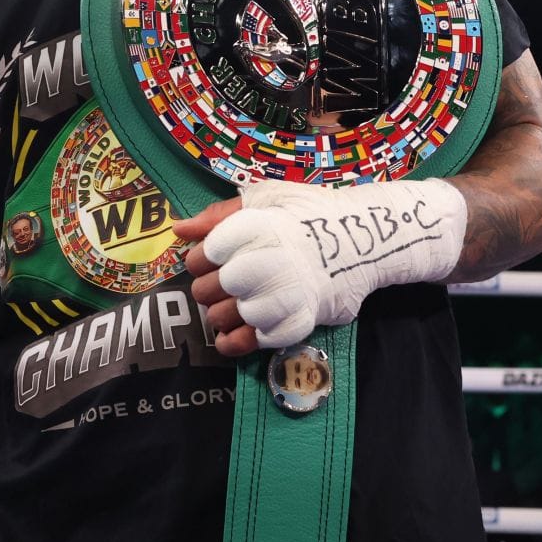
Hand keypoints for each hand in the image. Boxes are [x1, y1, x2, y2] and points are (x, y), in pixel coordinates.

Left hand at [177, 178, 468, 356]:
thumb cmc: (310, 213)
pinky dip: (233, 343)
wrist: (362, 239)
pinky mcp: (292, 323)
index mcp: (250, 230)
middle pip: (206, 290)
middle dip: (208, 288)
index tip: (214, 258)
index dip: (201, 259)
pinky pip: (248, 342)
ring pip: (222, 318)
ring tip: (232, 306)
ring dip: (219, 314)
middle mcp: (260, 264)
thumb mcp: (266, 198)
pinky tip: (231, 336)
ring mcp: (277, 297)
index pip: (201, 256)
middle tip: (226, 283)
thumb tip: (179, 230)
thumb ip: (219, 215)